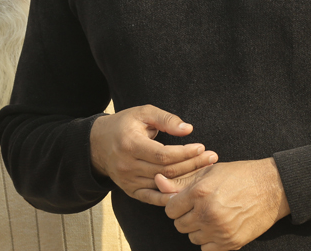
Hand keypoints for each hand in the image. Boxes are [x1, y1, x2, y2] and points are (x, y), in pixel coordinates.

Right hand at [90, 105, 216, 203]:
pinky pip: (152, 198)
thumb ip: (166, 119)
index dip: (184, 153)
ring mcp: (128, 181)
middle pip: (165, 170)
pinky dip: (169, 197)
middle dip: (191, 165)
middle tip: (211, 158)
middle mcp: (127, 165)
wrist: (98, 144)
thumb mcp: (143, 113)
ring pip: (162, 184)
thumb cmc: (124, 124)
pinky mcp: (130, 191)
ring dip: (185, 179)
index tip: (202, 147)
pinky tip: (186, 192)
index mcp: (130, 144)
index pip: (162, 154)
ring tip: (205, 171)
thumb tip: (188, 129)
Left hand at [155, 159, 290, 249]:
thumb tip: (157, 182)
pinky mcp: (230, 243)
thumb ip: (182, 181)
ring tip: (213, 214)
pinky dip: (210, 241)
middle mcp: (207, 213)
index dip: (176, 204)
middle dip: (186, 216)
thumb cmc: (240, 175)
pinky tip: (220, 227)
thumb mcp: (210, 171)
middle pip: (179, 224)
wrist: (272, 188)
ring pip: (192, 237)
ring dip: (198, 229)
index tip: (186, 201)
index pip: (170, 209)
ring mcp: (219, 230)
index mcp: (199, 192)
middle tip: (202, 206)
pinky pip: (206, 249)